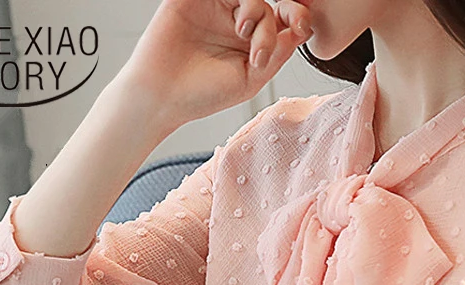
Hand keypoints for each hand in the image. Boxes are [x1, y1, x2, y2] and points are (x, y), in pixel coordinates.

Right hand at [119, 0, 312, 134]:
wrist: (161, 96)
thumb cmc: (202, 94)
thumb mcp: (250, 80)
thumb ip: (276, 54)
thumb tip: (300, 29)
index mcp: (252, 42)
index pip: (282, 20)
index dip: (298, 16)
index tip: (302, 27)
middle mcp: (236, 21)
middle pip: (269, 4)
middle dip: (278, 18)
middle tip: (271, 41)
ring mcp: (215, 6)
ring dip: (257, 9)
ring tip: (245, 33)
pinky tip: (237, 20)